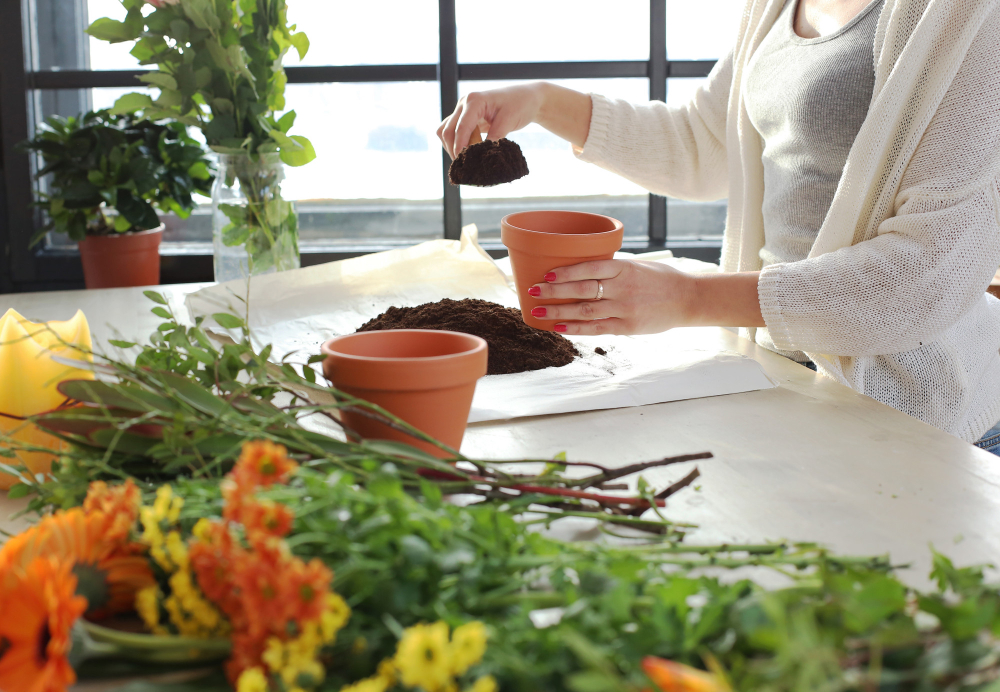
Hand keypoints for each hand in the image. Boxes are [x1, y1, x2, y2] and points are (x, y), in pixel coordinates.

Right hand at [437, 84, 545, 159]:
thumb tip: (484, 155)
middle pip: (447, 130)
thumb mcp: (509, 121)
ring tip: (466, 160)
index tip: (462, 162)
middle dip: (453, 149)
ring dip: (451, 147)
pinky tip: (467, 154)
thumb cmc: (520, 105)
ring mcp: (463, 110)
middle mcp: (464, 103)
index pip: (461, 127)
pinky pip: (452, 132)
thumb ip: (496, 137)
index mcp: (474, 100)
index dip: (460, 146)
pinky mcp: (465, 118)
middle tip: (465, 166)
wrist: (526, 98)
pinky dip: (456, 144)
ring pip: (445, 132)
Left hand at [528, 259, 697, 334]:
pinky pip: (597, 328)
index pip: (590, 267)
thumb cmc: (658, 279)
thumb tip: (577, 269)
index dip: (566, 271)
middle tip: (532, 290)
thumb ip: (611, 269)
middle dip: (554, 290)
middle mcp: (623, 288)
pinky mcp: (627, 326)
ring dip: (558, 311)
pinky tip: (559, 326)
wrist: (687, 299)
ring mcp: (625, 309)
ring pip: (585, 311)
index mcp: (624, 268)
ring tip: (538, 312)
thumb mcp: (636, 265)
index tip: (546, 273)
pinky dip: (576, 328)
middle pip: (582, 290)